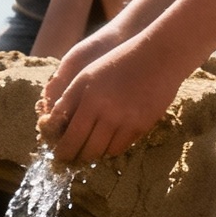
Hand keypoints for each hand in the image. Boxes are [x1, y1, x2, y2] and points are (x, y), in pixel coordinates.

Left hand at [39, 35, 184, 161]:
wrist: (160, 57)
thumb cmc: (119, 61)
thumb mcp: (88, 74)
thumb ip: (70, 98)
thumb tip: (55, 122)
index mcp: (89, 98)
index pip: (71, 135)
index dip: (63, 150)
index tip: (59, 156)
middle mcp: (107, 112)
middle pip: (87, 149)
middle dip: (77, 158)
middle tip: (73, 160)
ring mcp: (126, 121)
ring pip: (105, 152)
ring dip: (95, 154)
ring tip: (89, 152)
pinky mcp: (142, 126)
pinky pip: (123, 146)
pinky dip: (112, 148)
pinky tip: (108, 143)